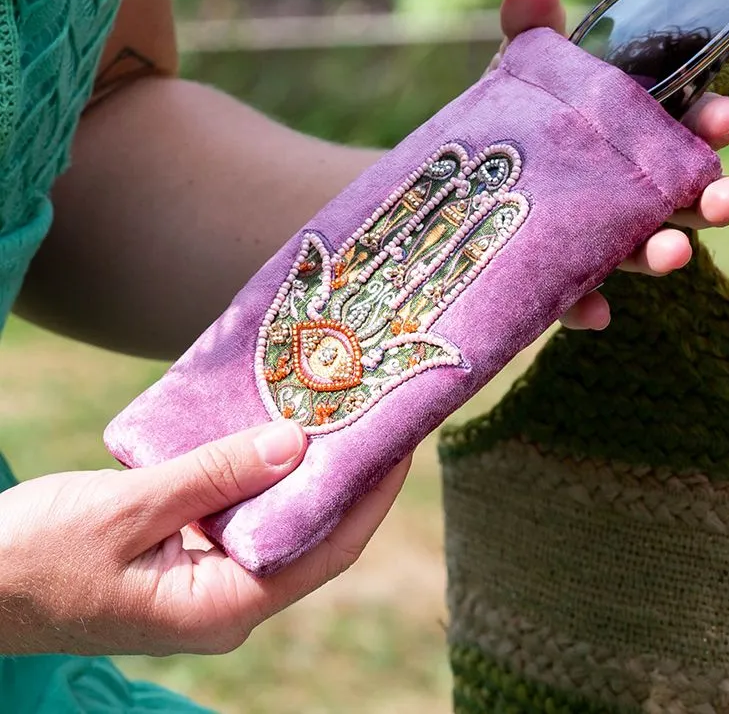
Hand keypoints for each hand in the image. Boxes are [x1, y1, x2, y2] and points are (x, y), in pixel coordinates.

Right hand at [0, 420, 409, 655]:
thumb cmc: (35, 557)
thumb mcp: (130, 509)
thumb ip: (216, 475)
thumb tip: (297, 444)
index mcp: (225, 606)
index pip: (328, 550)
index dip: (372, 496)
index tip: (402, 442)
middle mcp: (230, 599)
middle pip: (314, 533)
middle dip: (349, 477)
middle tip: (377, 413)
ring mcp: (211, 579)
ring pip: (281, 520)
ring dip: (308, 470)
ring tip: (340, 412)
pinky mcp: (190, 556)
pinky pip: (245, 511)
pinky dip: (264, 472)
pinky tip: (276, 430)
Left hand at [491, 0, 728, 329]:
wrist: (450, 184)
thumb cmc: (508, 126)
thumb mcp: (518, 78)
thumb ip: (531, 34)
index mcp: (628, 142)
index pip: (684, 132)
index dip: (711, 124)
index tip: (727, 116)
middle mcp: (623, 196)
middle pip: (678, 202)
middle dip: (711, 201)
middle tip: (728, 197)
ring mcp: (593, 242)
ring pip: (639, 255)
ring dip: (662, 256)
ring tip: (673, 254)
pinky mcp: (556, 283)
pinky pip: (576, 302)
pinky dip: (587, 308)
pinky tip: (595, 313)